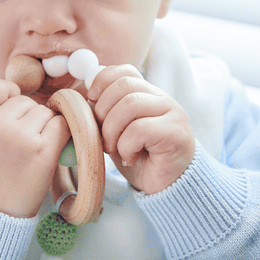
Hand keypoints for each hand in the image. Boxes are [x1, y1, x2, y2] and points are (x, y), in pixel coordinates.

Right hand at [0, 79, 69, 216]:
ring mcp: (20, 136)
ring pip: (45, 112)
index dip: (10, 95)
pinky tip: (49, 150)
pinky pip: (61, 126)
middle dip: (29, 118)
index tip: (13, 112)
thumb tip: (21, 97)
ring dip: (45, 127)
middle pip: (26, 101)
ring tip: (32, 152)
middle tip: (23, 144)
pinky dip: (61, 135)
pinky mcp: (42, 150)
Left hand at [87, 65, 194, 193]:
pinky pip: (140, 129)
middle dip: (103, 111)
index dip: (102, 80)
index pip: (125, 70)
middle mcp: (163, 99)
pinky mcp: (176, 133)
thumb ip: (105, 112)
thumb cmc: (138, 158)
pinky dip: (126, 146)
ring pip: (130, 105)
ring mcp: (173, 113)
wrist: (164, 188)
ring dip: (112, 131)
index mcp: (147, 94)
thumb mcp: (115, 131)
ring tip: (115, 149)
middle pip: (124, 86)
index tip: (90, 100)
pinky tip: (131, 158)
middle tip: (103, 137)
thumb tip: (83, 98)